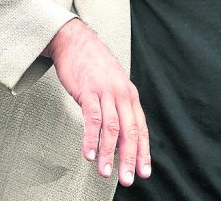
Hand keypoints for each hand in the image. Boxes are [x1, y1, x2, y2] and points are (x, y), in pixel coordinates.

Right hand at [44, 18, 150, 185]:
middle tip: (129, 179)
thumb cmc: (92, 65)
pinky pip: (92, 118)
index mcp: (129, 95)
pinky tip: (89, 154)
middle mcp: (122, 94)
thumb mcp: (111, 85)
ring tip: (105, 172)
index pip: (140, 128)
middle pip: (129, 131)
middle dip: (130, 158)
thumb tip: (117, 136)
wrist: (75, 40)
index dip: (143, 151)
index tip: (144, 172)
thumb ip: (116, 108)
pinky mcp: (88, 90)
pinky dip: (91, 138)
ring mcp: (105, 92)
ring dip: (109, 153)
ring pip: (111, 128)